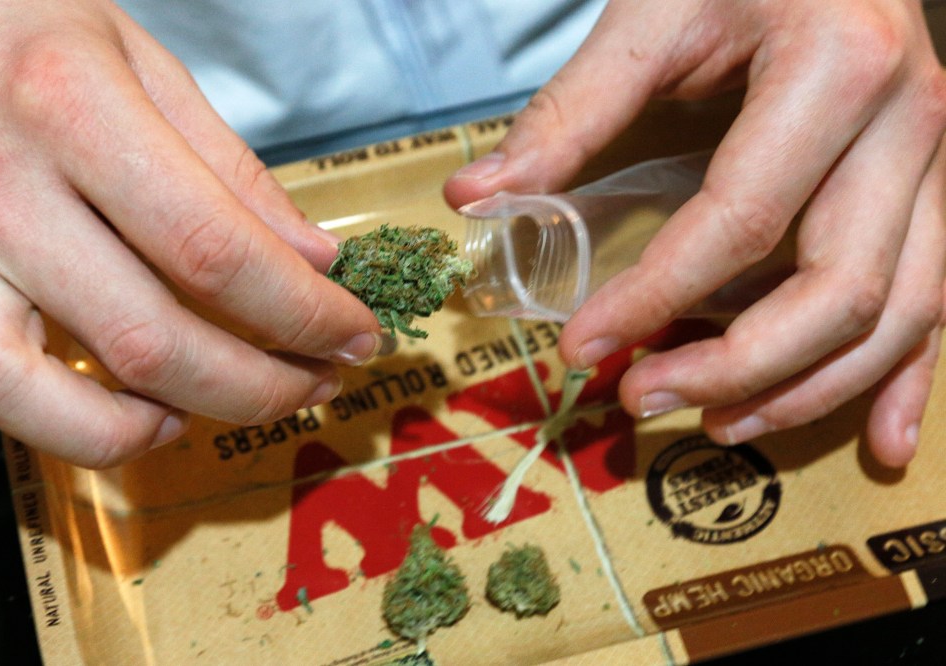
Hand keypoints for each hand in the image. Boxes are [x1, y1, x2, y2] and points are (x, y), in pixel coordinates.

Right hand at [0, 0, 381, 467]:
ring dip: (132, 430)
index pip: (217, 251)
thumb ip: (231, 170)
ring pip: (25, 391)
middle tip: (311, 383)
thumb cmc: (23, 24)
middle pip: (147, 338)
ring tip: (191, 415)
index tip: (356, 335)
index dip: (305, 314)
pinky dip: (2, 429)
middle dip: (257, 386)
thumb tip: (314, 263)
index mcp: (67, 108)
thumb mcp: (141, 63)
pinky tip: (76, 417)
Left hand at [445, 0, 945, 466]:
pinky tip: (882, 438)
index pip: (737, 222)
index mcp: (834, 70)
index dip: (653, 297)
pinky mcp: (933, 190)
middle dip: (734, 366)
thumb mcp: (651, 15)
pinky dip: (906, 377)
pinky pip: (938, 298)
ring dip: (807, 389)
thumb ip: (569, 112)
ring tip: (717, 424)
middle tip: (641, 397)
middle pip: (835, 289)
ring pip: (896, 312)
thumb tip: (478, 198)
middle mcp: (908, 123)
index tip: (583, 347)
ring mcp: (934, 163)